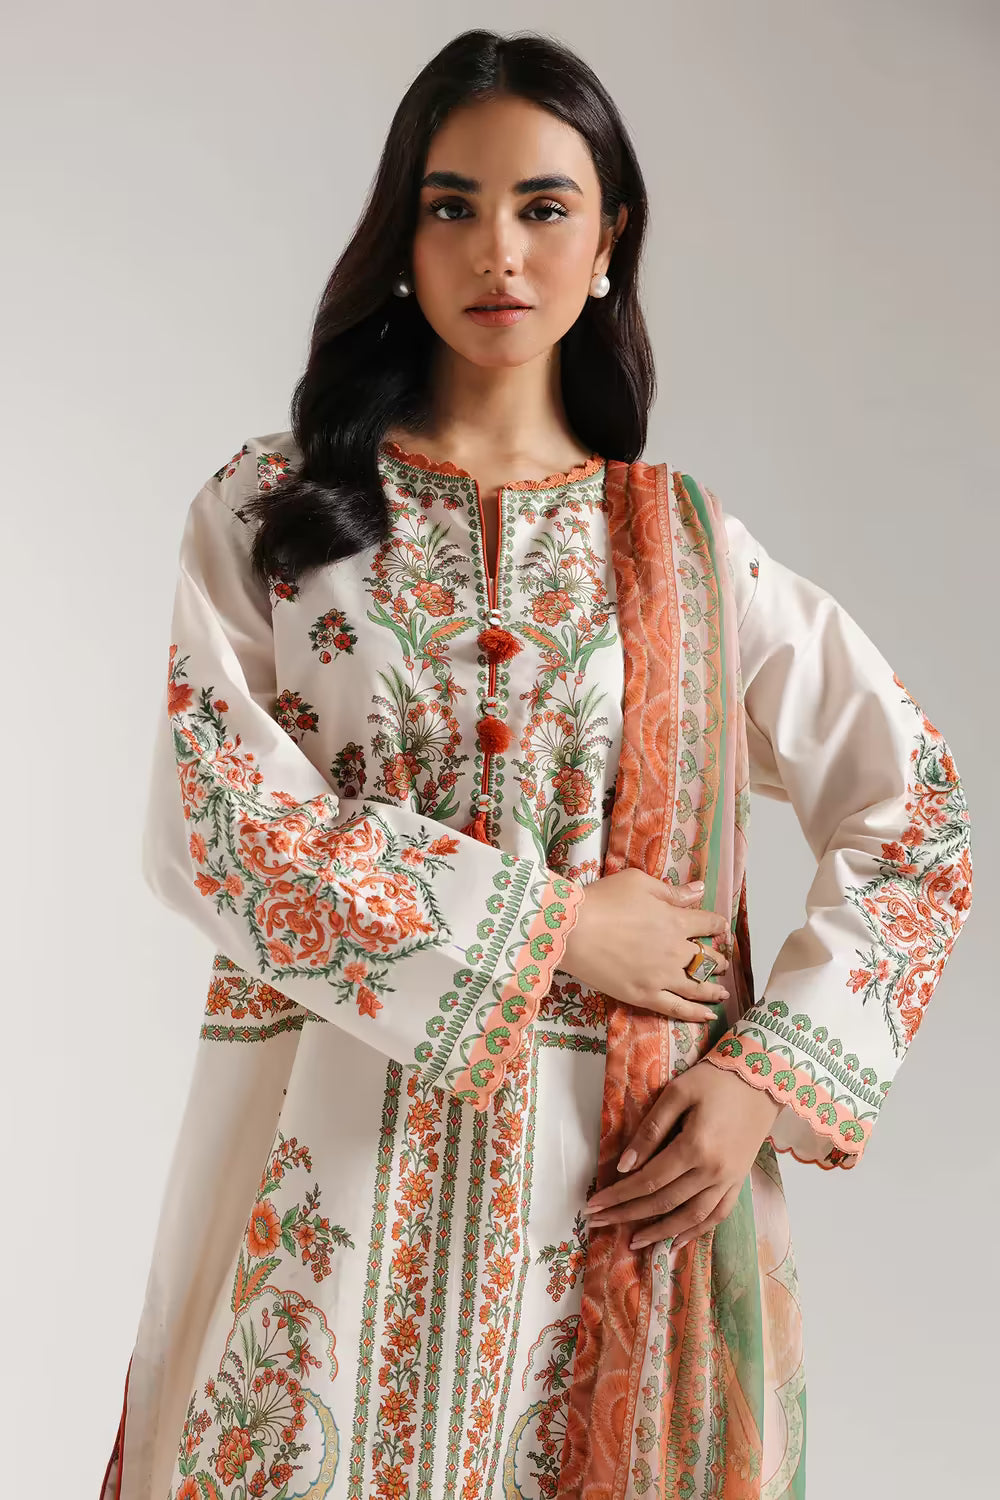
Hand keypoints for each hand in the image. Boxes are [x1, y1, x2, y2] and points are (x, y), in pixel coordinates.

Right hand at [560, 871, 731, 1023]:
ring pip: (698, 986)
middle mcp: (675, 951)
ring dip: (714, 988)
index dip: (717, 924)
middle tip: (723, 962)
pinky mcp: (645, 996)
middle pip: (707, 957)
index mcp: (676, 921)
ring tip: (722, 990)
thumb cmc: (603, 900)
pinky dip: (695, 1013)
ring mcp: (662, 977)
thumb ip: (672, 891)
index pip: (707, 923)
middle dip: (718, 959)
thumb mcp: (638, 883)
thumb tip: (699, 890)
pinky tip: (708, 1014)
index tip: (721, 927)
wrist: (573, 931)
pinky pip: (677, 1008)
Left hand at [581, 1058, 782, 1251]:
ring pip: (690, 1217)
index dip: (619, 1195)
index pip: (648, 1181)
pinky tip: (676, 1241)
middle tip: (600, 1223)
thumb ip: (651, 1130)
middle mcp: (713, 1171)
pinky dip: (696, 1232)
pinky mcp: (739, 1182)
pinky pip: (717, 1216)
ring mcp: (729, 1180)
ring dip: (660, 1233)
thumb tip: (625, 1165)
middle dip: (628, 1215)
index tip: (593, 1205)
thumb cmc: (715, 1080)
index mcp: (694, 1147)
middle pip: (664, 1203)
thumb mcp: (678, 1093)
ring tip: (634, 1242)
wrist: (763, 1078)